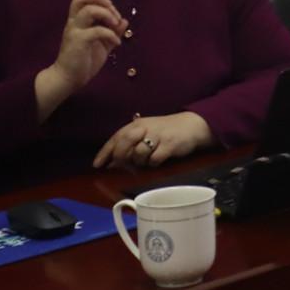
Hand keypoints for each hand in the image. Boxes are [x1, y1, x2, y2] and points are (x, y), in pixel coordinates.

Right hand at [35, 0, 128, 120]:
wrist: (68, 79)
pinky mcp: (79, 42)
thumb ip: (113, 32)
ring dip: (107, 15)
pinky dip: (111, 34)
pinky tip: (117, 43)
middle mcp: (74, 23)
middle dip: (102, 1)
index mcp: (78, 21)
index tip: (114, 14)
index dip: (101, 0)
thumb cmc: (83, 62)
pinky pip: (96, 30)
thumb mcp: (102, 45)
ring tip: (115, 26)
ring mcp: (75, 31)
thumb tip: (125, 20)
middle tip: (114, 15)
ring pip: (88, 10)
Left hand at [94, 111, 213, 169]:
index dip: (105, 152)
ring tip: (148, 159)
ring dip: (141, 162)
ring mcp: (157, 136)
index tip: (97, 165)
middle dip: (121, 158)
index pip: (116, 138)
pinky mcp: (168, 145)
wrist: (192, 126)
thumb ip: (128, 144)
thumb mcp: (145, 132)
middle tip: (127, 164)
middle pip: (123, 145)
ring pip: (138, 155)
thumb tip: (110, 163)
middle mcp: (144, 128)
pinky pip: (154, 160)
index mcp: (136, 124)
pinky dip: (154, 164)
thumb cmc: (165, 130)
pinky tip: (159, 160)